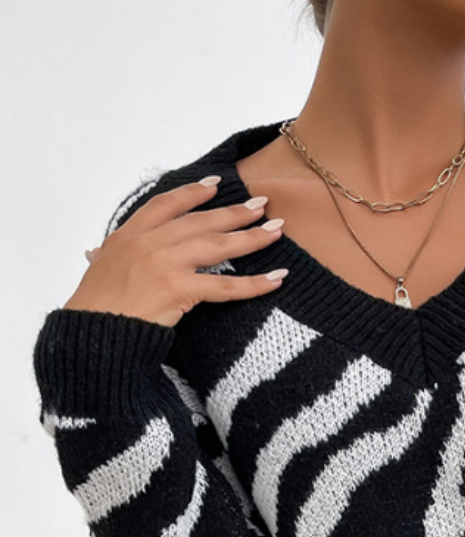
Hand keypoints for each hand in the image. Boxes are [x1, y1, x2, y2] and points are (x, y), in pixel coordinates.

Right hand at [65, 179, 287, 327]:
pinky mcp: (179, 289)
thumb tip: (94, 252)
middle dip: (234, 212)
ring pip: (218, 246)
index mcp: (130, 234)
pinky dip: (254, 284)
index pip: (167, 205)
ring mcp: (166, 263)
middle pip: (201, 221)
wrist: (94, 330)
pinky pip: (226, 287)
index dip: (192, 193)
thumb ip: (104, 255)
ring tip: (276, 230)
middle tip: (262, 204)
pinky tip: (276, 279)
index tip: (215, 184)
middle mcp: (150, 242)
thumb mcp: (97, 269)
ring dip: (252, 237)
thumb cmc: (96, 305)